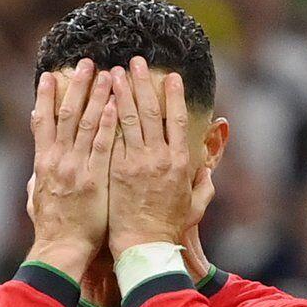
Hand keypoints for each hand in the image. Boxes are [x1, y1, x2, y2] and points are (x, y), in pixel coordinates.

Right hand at [27, 59, 116, 280]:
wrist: (62, 249)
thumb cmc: (52, 229)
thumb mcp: (36, 201)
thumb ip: (38, 182)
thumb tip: (35, 173)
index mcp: (43, 164)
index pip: (42, 123)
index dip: (45, 98)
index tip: (49, 77)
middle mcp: (58, 160)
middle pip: (66, 115)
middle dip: (76, 87)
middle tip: (85, 63)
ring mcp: (76, 168)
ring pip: (86, 123)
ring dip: (96, 96)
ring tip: (106, 73)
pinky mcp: (95, 178)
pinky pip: (103, 145)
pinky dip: (108, 123)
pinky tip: (116, 104)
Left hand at [106, 57, 191, 256]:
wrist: (143, 246)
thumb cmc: (169, 228)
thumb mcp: (195, 206)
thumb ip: (203, 186)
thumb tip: (208, 172)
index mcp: (180, 162)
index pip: (177, 120)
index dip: (174, 96)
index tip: (170, 76)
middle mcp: (159, 157)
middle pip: (150, 111)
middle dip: (143, 83)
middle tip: (135, 61)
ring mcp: (135, 162)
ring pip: (127, 118)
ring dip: (121, 92)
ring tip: (114, 71)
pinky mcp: (115, 170)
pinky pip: (110, 137)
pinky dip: (104, 117)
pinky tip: (98, 101)